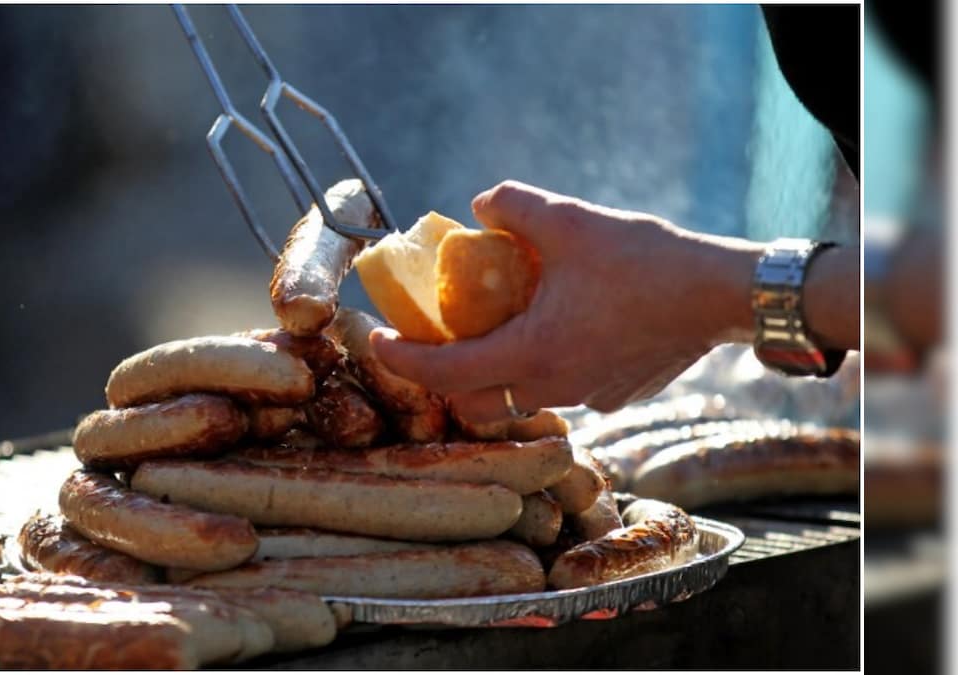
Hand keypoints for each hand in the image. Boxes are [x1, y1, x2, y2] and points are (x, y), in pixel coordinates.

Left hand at [370, 180, 763, 420]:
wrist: (721, 294)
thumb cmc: (646, 258)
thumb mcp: (570, 220)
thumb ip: (513, 206)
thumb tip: (479, 204)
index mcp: (531, 353)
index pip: (443, 372)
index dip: (401, 360)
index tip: (378, 342)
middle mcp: (553, 387)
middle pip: (474, 403)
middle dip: (444, 380)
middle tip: (434, 343)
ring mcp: (587, 398)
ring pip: (518, 401)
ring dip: (493, 377)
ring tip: (491, 334)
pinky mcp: (615, 395)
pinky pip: (561, 390)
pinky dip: (540, 371)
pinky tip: (554, 333)